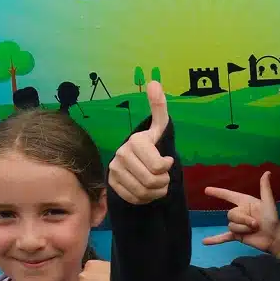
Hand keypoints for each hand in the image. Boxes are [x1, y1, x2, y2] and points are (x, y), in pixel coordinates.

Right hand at [107, 81, 174, 203]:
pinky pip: (134, 198)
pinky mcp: (112, 184)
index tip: (167, 161)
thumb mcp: (160, 128)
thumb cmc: (153, 144)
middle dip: (163, 182)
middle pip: (152, 181)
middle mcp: (121, 154)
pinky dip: (145, 198)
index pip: (159, 166)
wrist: (137, 161)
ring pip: (143, 192)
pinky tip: (146, 189)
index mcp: (135, 141)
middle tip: (163, 176)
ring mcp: (114, 170)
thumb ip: (159, 107)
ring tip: (157, 183)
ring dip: (156, 191)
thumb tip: (154, 82)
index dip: (167, 167)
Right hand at [201, 172, 279, 250]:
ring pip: (231, 225)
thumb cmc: (272, 218)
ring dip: (243, 229)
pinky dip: (215, 240)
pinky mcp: (237, 236)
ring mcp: (237, 225)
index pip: (228, 195)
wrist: (274, 237)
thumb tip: (267, 172)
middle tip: (256, 224)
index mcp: (245, 202)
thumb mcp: (268, 202)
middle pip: (231, 214)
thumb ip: (265, 188)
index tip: (206, 190)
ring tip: (254, 230)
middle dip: (244, 220)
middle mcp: (239, 212)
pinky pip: (223, 237)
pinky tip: (205, 241)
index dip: (218, 192)